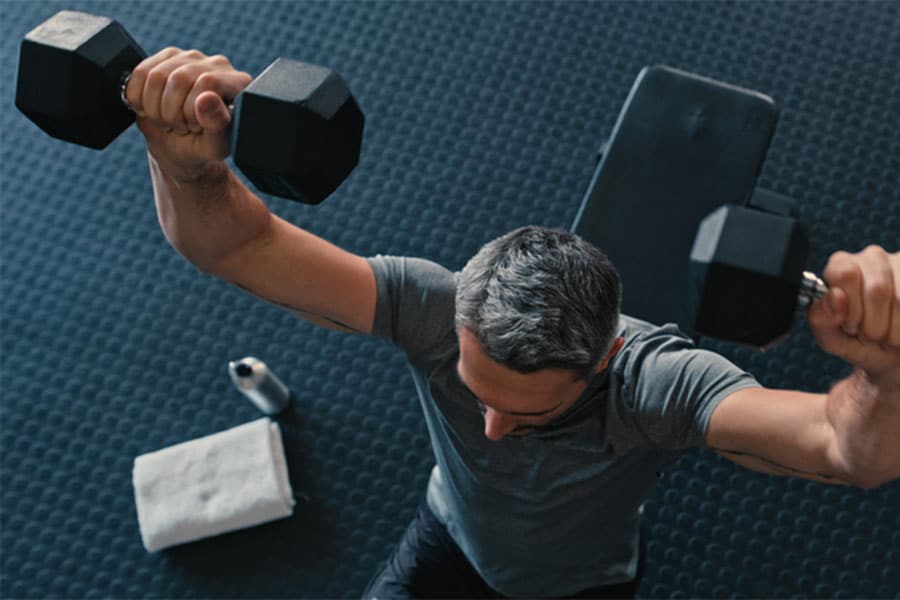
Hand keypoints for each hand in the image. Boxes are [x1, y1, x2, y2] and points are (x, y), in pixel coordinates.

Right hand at [124, 48, 252, 178]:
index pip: (208, 82)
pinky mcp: (166, 57)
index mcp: (239, 83)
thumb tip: (206, 98)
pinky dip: (138, 98)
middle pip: (180, 78)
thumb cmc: (202, 146)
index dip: (192, 109)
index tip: (194, 127)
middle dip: (172, 113)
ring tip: (169, 120)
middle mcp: (218, 65)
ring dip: (155, 108)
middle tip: (180, 127)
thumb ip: (216, 124)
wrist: (178, 144)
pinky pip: (140, 72)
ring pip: (156, 75)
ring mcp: (191, 58)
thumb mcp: (214, 146)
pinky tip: (152, 109)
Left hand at [808, 245, 899, 387]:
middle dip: (874, 323)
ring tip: (887, 334)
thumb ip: (822, 319)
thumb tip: (835, 296)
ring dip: (893, 331)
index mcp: (840, 266)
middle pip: (878, 289)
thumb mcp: (833, 339)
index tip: (850, 325)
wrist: (894, 356)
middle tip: (870, 334)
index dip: (850, 307)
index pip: (845, 273)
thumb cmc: (860, 343)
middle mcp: (871, 258)